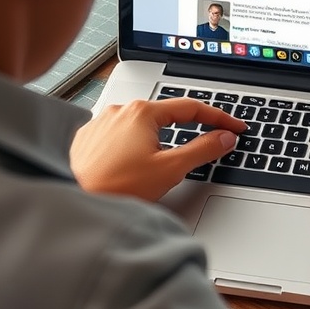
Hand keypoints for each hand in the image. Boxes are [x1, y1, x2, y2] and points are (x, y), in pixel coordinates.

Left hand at [70, 98, 246, 200]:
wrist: (75, 201)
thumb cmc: (117, 187)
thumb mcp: (170, 168)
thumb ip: (202, 150)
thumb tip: (224, 138)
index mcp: (142, 112)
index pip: (191, 108)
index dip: (219, 118)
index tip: (234, 127)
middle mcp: (120, 110)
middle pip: (166, 115)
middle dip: (187, 129)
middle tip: (206, 144)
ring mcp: (101, 122)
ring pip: (141, 127)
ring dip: (158, 140)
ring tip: (160, 165)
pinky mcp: (88, 138)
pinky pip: (120, 137)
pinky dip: (134, 147)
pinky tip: (134, 166)